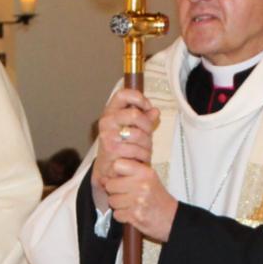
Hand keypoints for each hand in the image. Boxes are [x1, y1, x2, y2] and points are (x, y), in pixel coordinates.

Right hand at [90, 87, 158, 211]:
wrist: (108, 169)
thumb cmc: (122, 145)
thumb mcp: (132, 128)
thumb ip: (144, 118)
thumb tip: (155, 111)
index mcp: (110, 111)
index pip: (123, 94)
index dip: (138, 98)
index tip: (147, 106)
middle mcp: (107, 121)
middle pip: (135, 115)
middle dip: (147, 126)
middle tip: (148, 134)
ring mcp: (108, 136)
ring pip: (139, 135)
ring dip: (147, 144)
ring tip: (145, 149)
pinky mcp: (112, 151)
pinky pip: (137, 150)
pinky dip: (144, 156)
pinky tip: (141, 158)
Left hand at [102, 153, 177, 241]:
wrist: (172, 219)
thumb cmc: (158, 199)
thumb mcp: (148, 179)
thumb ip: (128, 174)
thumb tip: (103, 177)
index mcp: (145, 172)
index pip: (118, 165)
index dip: (115, 172)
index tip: (120, 178)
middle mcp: (142, 184)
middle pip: (111, 184)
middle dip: (115, 192)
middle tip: (126, 195)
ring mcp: (138, 200)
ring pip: (112, 201)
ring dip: (118, 205)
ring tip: (130, 205)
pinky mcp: (135, 215)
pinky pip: (116, 214)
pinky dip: (122, 216)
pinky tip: (132, 213)